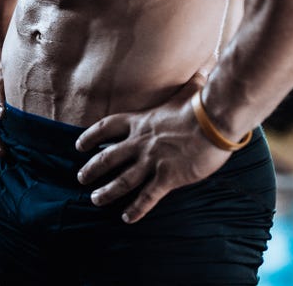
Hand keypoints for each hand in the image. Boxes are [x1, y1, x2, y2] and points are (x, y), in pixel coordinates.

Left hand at [75, 75, 231, 223]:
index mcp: (141, 121)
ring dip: (107, 192)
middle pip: (108, 157)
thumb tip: (201, 73)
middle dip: (92, 169)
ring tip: (95, 199)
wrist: (213, 121)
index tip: (78, 145)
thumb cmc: (201, 105)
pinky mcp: (167, 177)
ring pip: (122, 181)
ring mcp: (152, 161)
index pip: (107, 127)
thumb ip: (189, 85)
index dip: (91, 136)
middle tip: (81, 178)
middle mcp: (140, 142)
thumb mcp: (188, 92)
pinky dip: (136, 209)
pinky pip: (147, 197)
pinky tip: (127, 218)